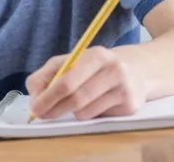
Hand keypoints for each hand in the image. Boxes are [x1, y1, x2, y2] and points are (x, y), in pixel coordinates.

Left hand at [25, 46, 147, 120]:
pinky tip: (95, 103)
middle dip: (54, 109)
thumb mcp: (74, 60)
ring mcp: (124, 90)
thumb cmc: (97, 66)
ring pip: (85, 112)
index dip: (48, 96)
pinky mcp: (130, 107)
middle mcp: (114, 70)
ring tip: (76, 101)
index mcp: (97, 55)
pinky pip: (97, 118)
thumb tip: (35, 96)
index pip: (67, 80)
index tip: (35, 107)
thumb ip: (49, 73)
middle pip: (76, 98)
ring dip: (72, 111)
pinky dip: (88, 114)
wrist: (138, 69)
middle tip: (42, 114)